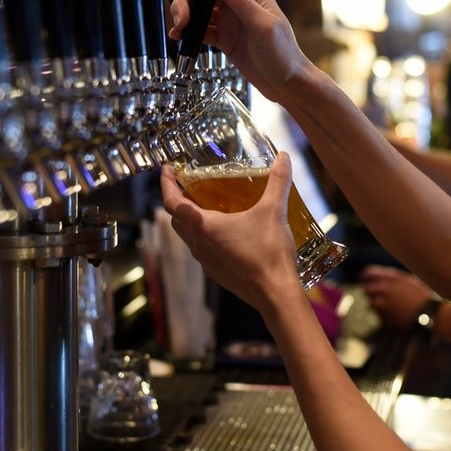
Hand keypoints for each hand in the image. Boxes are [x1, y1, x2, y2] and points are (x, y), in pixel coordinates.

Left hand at [160, 152, 303, 316]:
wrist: (275, 294)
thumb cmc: (268, 252)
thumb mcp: (274, 211)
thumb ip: (278, 181)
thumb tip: (284, 156)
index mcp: (205, 227)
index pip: (172, 203)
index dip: (166, 184)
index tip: (168, 170)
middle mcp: (199, 245)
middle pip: (177, 220)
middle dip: (178, 201)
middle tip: (188, 186)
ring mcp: (206, 262)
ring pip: (188, 237)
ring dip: (191, 220)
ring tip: (206, 207)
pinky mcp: (217, 274)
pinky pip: (203, 251)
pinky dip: (205, 237)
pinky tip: (226, 233)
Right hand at [168, 0, 310, 104]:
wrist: (288, 84)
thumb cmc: (284, 55)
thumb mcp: (264, 27)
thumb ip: (242, 2)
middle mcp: (239, 4)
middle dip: (187, 0)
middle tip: (180, 20)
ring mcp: (231, 22)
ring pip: (201, 10)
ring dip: (185, 16)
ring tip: (177, 31)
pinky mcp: (225, 39)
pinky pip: (203, 31)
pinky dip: (190, 33)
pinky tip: (181, 39)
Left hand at [360, 266, 434, 329]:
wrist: (429, 314)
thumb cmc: (421, 296)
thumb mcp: (408, 280)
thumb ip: (391, 278)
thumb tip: (377, 277)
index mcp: (390, 278)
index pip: (368, 274)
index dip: (366, 277)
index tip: (365, 279)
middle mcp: (383, 289)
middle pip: (366, 289)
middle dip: (371, 292)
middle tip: (378, 295)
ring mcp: (382, 304)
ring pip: (371, 304)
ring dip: (378, 304)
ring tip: (393, 306)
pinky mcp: (384, 318)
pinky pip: (379, 315)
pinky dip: (384, 315)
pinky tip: (396, 314)